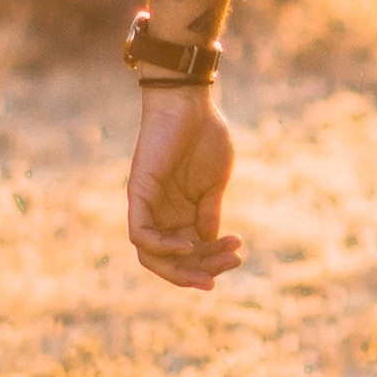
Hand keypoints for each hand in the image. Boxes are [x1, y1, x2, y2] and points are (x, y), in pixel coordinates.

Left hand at [125, 84, 242, 288]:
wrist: (191, 104)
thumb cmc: (205, 137)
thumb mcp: (213, 185)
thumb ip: (209, 215)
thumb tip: (210, 244)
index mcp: (180, 213)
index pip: (189, 253)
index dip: (211, 262)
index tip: (238, 256)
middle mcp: (161, 215)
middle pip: (171, 261)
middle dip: (199, 271)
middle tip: (230, 265)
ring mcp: (148, 206)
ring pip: (153, 256)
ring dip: (182, 268)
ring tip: (212, 264)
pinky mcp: (139, 195)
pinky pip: (140, 235)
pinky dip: (163, 247)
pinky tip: (190, 243)